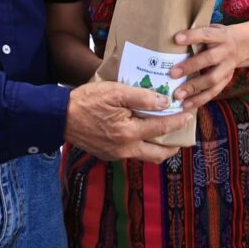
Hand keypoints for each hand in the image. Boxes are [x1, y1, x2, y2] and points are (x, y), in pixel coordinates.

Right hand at [64, 81, 190, 163]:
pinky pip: (130, 153)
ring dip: (157, 148)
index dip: (178, 121)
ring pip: (144, 156)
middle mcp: (124, 149)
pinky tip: (141, 133)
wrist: (59, 117)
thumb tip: (163, 103)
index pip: (161, 129)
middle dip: (173, 147)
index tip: (189, 115)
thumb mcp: (115, 92)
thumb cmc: (87, 101)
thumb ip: (141, 98)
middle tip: (182, 136)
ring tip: (165, 136)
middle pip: (157, 155)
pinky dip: (141, 145)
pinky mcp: (107, 154)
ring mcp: (115, 154)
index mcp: (128, 133)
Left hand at [170, 24, 240, 110]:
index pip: (206, 34)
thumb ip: (195, 35)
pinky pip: (213, 92)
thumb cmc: (215, 38)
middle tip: (172, 73)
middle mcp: (226, 51)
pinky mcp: (226, 81)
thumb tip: (167, 39)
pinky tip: (185, 104)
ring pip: (212, 79)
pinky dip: (199, 100)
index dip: (192, 36)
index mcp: (220, 35)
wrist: (239, 46)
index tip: (176, 39)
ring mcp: (228, 68)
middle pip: (210, 59)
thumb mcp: (210, 30)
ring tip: (177, 95)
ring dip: (194, 87)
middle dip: (190, 66)